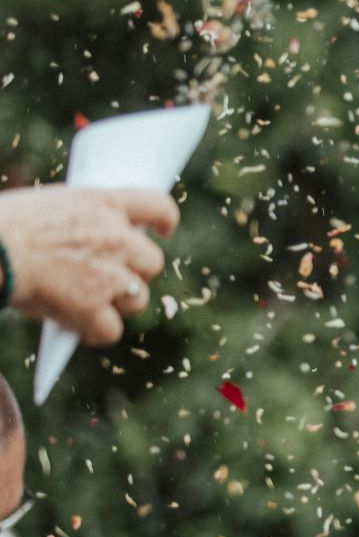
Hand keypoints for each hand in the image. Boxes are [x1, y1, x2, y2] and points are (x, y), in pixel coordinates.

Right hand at [0, 184, 177, 344]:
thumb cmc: (1, 226)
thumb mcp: (46, 209)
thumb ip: (78, 224)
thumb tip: (87, 250)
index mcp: (103, 204)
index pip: (157, 206)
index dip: (164, 219)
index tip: (162, 230)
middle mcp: (117, 238)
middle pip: (152, 262)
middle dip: (133, 273)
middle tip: (106, 280)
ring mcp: (109, 274)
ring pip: (137, 299)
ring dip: (116, 305)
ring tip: (85, 303)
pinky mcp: (92, 306)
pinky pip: (110, 330)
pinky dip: (94, 332)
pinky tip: (76, 327)